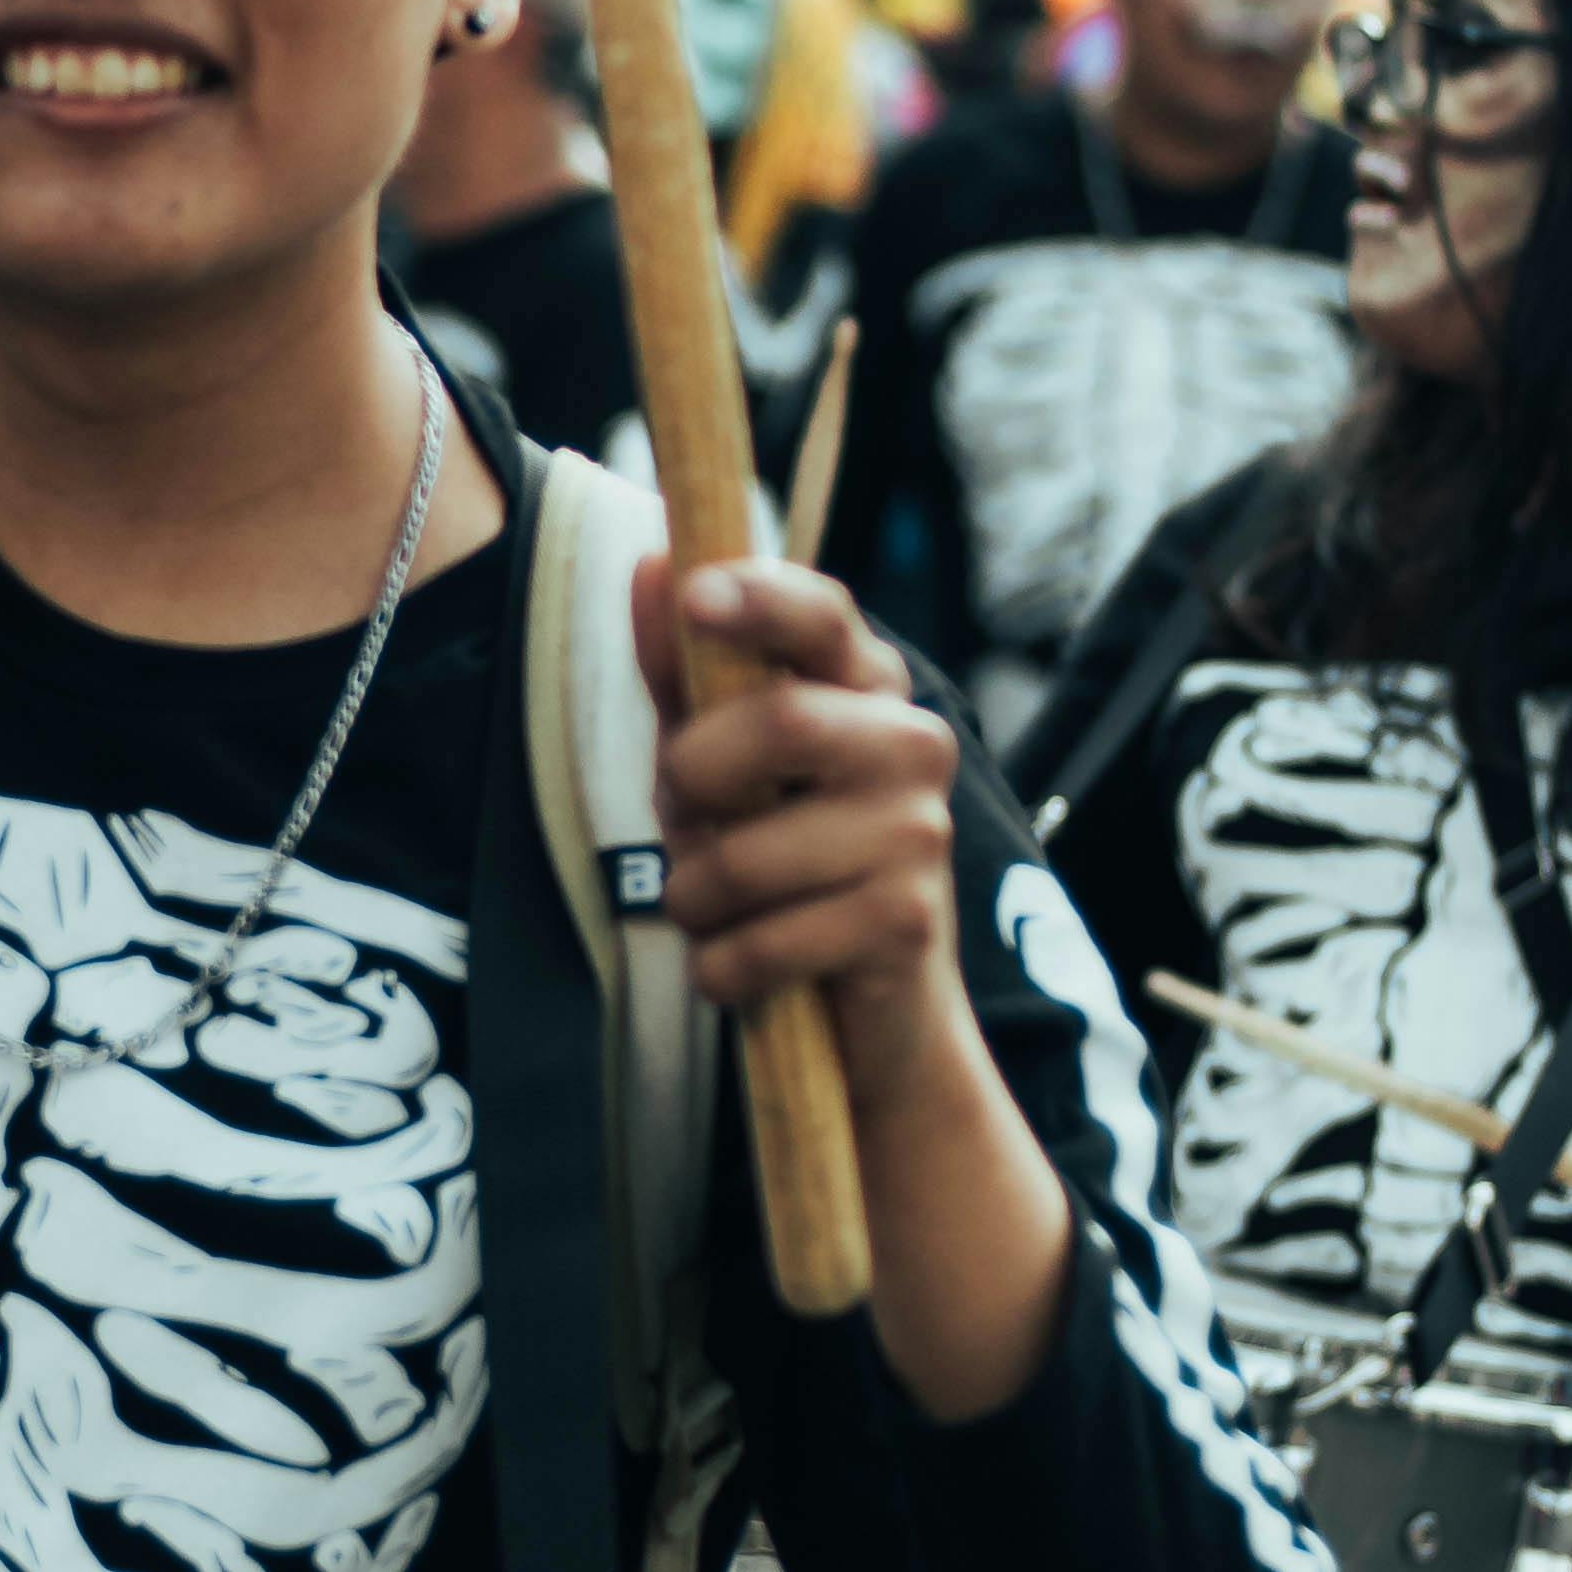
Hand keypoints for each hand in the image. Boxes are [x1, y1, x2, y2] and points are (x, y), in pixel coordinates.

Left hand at [636, 557, 962, 1106]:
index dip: (760, 599)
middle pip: (781, 722)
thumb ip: (685, 674)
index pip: (822, 614)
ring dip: (693, 895)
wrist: (875, 1009)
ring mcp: (920, 832)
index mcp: (864, 684)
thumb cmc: (781, 860)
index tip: (693, 595)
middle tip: (682, 819)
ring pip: (748, 854)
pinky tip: (740, 965)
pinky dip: (721, 966)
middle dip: (692, 779)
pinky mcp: (908, 920)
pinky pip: (763, 941)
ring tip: (710, 908)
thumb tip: (651, 563)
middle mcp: (911, 742)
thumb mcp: (719, 764)